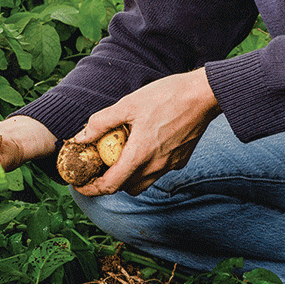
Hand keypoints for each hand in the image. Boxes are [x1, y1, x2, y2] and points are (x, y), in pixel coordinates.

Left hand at [73, 68, 220, 196]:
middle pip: (126, 187)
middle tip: (98, 168)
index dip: (91, 188)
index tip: (80, 184)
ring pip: (143, 182)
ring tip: (120, 158)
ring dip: (128, 177)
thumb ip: (101, 122)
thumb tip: (81, 137)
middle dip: (109, 182)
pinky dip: (146, 167)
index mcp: (140, 155)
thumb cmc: (165, 96)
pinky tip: (144, 146)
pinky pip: (158, 171)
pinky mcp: (181, 160)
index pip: (110, 186)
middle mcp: (155, 166)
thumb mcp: (127, 104)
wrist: (203, 95)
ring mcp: (170, 165)